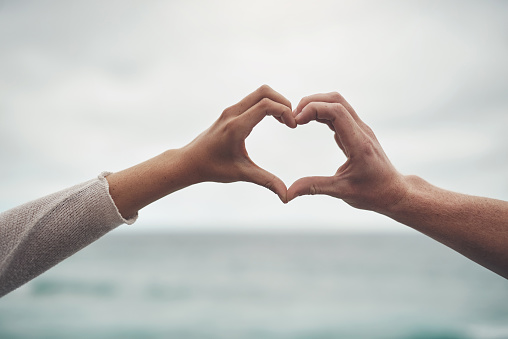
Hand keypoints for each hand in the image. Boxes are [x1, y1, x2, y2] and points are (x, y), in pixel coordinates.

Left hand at [182, 85, 295, 202]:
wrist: (190, 162)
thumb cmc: (212, 168)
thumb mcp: (241, 174)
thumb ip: (266, 181)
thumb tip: (286, 195)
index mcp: (236, 127)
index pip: (265, 105)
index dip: (284, 111)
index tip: (292, 127)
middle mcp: (233, 114)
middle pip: (264, 91)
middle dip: (283, 102)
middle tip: (291, 121)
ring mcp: (231, 111)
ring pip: (259, 93)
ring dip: (275, 102)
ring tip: (284, 121)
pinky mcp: (230, 112)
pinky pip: (253, 99)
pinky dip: (267, 104)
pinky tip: (272, 120)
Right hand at [287, 92, 407, 212]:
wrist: (393, 191)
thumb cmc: (372, 193)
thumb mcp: (342, 192)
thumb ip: (314, 187)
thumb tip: (288, 193)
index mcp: (359, 143)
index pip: (336, 112)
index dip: (313, 110)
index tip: (296, 122)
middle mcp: (361, 131)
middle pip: (336, 100)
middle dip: (312, 102)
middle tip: (293, 117)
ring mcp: (361, 129)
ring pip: (338, 103)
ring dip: (317, 104)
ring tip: (298, 118)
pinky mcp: (357, 132)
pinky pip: (339, 113)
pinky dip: (322, 112)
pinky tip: (309, 121)